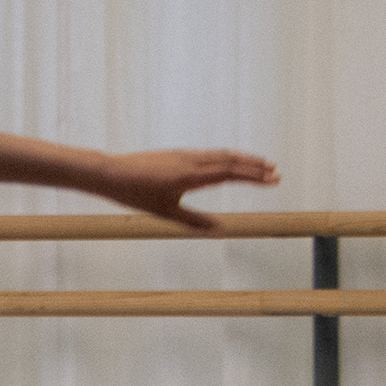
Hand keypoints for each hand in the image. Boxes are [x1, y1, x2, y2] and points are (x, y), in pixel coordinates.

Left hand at [96, 148, 279, 230]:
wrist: (110, 173)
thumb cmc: (135, 194)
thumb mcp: (166, 213)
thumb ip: (196, 222)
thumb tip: (222, 232)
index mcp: (192, 175)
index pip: (232, 173)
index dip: (255, 177)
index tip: (274, 179)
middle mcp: (192, 161)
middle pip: (231, 160)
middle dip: (255, 166)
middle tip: (276, 172)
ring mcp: (185, 155)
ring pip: (221, 154)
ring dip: (242, 159)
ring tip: (259, 164)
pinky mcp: (177, 154)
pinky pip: (209, 153)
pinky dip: (226, 157)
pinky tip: (229, 162)